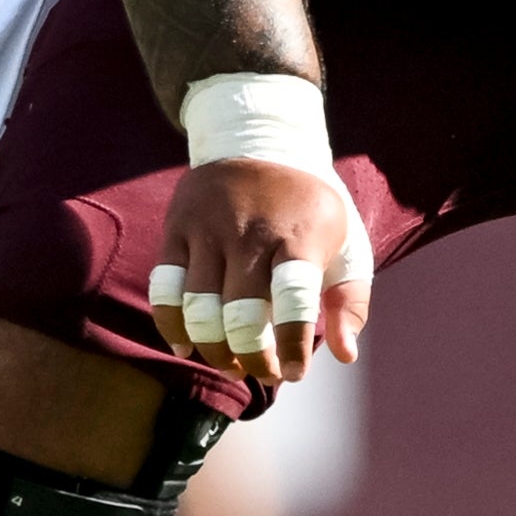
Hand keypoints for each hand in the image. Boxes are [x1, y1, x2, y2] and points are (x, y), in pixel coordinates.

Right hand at [144, 155, 372, 387]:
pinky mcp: (177, 230)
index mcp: (301, 237)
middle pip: (240, 316)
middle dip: (249, 358)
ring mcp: (209, 231)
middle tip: (261, 372)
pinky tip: (185, 346)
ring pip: (198, 309)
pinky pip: (165, 288)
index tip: (293, 372)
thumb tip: (345, 353)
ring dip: (212, 350)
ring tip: (230, 365)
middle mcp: (252, 234)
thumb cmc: (310, 208)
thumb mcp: (347, 242)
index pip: (296, 302)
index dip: (291, 347)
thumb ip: (350, 298)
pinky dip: (171, 324)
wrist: (260, 143)